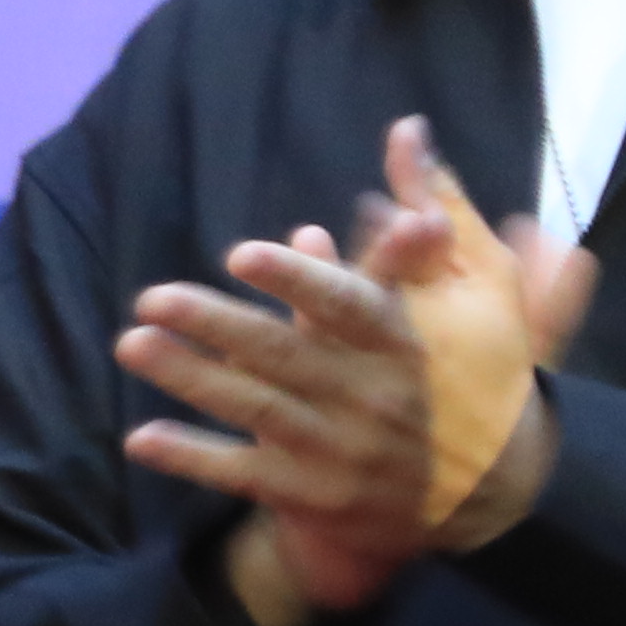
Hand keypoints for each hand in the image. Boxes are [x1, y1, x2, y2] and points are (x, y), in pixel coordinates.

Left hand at [115, 119, 586, 625]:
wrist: (494, 492)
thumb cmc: (475, 376)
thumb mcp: (476, 298)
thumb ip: (430, 217)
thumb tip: (407, 133)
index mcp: (404, 344)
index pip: (347, 307)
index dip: (296, 281)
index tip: (242, 254)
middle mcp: (370, 395)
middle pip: (284, 356)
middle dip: (217, 326)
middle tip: (153, 298)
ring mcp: (340, 449)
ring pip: (255, 408)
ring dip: (190, 378)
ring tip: (131, 344)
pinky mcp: (313, 491)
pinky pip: (244, 474)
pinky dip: (193, 458)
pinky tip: (141, 438)